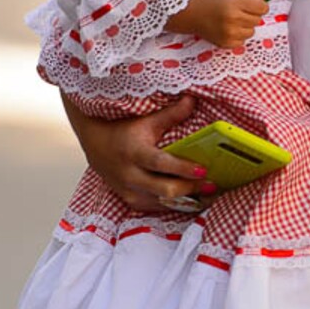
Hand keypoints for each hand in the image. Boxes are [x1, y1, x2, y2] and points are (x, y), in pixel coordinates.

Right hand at [61, 93, 215, 211]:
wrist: (96, 145)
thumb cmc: (123, 130)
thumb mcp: (146, 121)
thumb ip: (171, 114)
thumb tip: (192, 100)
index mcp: (134, 153)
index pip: (160, 164)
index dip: (182, 169)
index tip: (203, 170)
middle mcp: (130, 176)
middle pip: (164, 189)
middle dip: (191, 189)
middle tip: (213, 185)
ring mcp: (129, 192)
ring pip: (163, 203)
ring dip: (187, 200)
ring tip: (209, 195)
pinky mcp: (131, 201)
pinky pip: (157, 208)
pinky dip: (176, 205)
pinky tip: (193, 200)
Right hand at [166, 0, 267, 48]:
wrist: (190, 13)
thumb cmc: (209, 1)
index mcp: (235, 3)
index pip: (262, 8)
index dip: (261, 6)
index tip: (256, 5)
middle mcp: (233, 19)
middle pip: (258, 20)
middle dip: (252, 15)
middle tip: (241, 12)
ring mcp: (229, 33)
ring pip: (251, 32)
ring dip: (246, 27)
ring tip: (234, 21)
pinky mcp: (225, 43)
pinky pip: (242, 41)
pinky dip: (239, 36)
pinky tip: (229, 29)